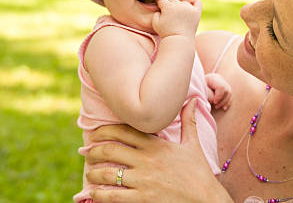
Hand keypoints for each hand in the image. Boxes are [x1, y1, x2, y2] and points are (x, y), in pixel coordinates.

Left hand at [85, 98, 232, 202]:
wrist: (207, 201)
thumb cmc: (199, 174)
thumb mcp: (193, 145)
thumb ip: (189, 122)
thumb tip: (194, 100)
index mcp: (156, 146)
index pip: (124, 131)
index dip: (104, 131)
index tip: (94, 133)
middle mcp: (147, 161)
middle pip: (110, 150)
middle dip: (93, 151)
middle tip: (85, 153)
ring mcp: (143, 181)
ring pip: (107, 174)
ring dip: (93, 173)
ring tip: (88, 173)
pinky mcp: (142, 200)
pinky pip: (113, 196)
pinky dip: (99, 195)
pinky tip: (94, 194)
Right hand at [152, 0, 200, 38]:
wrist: (179, 41)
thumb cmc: (166, 33)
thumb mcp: (155, 23)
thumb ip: (155, 13)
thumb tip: (160, 8)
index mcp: (168, 6)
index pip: (162, 0)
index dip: (160, 4)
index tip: (161, 8)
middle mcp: (179, 5)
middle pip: (173, 0)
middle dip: (170, 6)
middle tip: (171, 15)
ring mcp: (189, 8)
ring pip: (184, 2)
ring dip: (181, 6)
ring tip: (180, 16)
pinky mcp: (196, 12)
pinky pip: (197, 3)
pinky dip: (195, 4)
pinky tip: (191, 8)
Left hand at [205, 73, 231, 109]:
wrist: (202, 82)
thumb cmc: (200, 86)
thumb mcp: (202, 88)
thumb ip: (208, 93)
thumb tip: (214, 101)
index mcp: (213, 78)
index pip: (221, 87)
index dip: (219, 96)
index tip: (214, 102)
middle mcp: (221, 80)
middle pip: (227, 90)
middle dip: (222, 100)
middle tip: (215, 106)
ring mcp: (225, 83)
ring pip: (229, 93)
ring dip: (225, 102)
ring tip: (217, 107)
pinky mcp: (226, 88)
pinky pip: (230, 95)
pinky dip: (228, 102)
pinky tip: (224, 108)